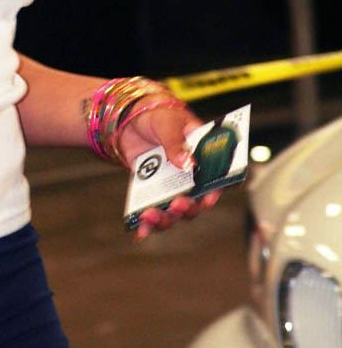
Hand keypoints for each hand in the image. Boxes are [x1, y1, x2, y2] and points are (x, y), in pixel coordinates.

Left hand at [116, 102, 222, 240]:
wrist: (131, 119)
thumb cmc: (158, 116)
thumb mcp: (168, 123)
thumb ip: (176, 142)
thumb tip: (186, 162)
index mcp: (203, 157)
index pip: (216, 179)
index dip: (215, 191)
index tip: (208, 199)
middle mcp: (190, 177)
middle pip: (196, 202)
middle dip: (188, 208)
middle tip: (177, 203)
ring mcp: (171, 186)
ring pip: (175, 212)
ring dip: (166, 218)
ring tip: (151, 215)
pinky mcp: (152, 191)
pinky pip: (152, 211)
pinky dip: (146, 224)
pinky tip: (139, 230)